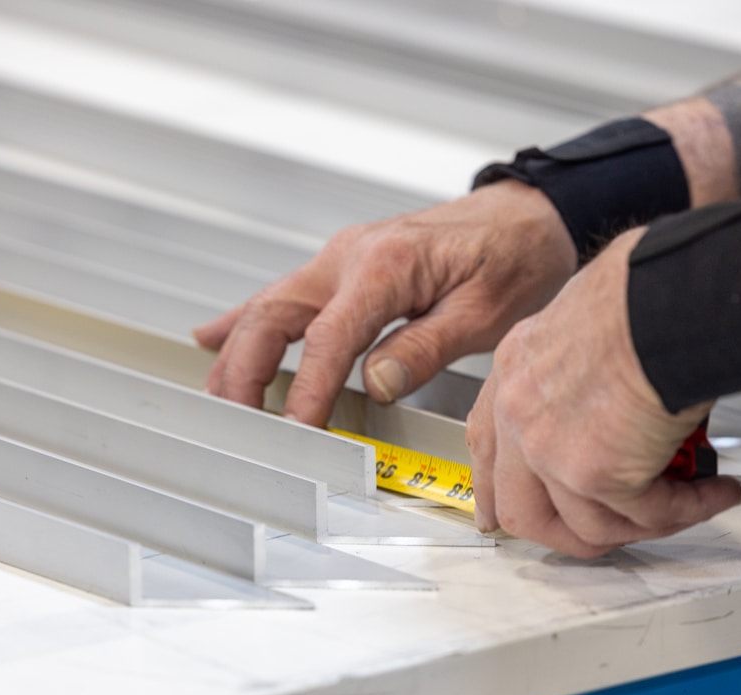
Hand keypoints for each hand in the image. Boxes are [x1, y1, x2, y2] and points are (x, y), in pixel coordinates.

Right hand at [196, 181, 577, 425]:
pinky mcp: (343, 267)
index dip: (308, 390)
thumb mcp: (485, 313)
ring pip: (266, 307)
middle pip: (273, 317)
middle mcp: (352, 255)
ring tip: (218, 400)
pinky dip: (242, 320)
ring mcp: (341, 259)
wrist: (528, 217)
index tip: (296, 430)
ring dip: (236, 354)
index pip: (329, 339)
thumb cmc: (513, 256)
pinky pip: (281, 295)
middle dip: (244, 374)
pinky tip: (212, 339)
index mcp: (386, 265)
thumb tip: (376, 383)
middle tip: (237, 423)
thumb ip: (425, 347)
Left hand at [466, 228, 740, 556]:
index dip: (497, 491)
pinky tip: (716, 493)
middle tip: (608, 537)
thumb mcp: (588, 319)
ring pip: (589, 527)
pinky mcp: (596, 475)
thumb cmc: (647, 292)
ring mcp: (551, 450)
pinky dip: (690, 509)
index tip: (502, 513)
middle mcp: (522, 413)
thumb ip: (581, 369)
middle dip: (568, 535)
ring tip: (688, 502)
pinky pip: (647, 515)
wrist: (673, 298)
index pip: (487, 447)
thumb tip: (613, 401)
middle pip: (522, 510)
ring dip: (645, 523)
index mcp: (515, 369)